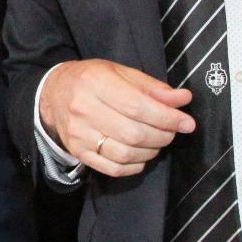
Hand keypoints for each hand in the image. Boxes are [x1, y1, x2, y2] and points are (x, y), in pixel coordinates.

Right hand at [40, 59, 194, 177]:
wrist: (54, 93)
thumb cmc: (92, 80)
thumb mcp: (122, 73)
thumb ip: (153, 88)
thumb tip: (183, 99)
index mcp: (95, 82)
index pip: (138, 106)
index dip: (168, 118)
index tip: (187, 122)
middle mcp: (83, 108)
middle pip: (134, 133)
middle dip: (162, 136)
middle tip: (172, 131)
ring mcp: (78, 133)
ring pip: (125, 154)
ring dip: (151, 152)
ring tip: (157, 142)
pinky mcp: (77, 152)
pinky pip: (113, 168)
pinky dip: (134, 166)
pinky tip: (140, 155)